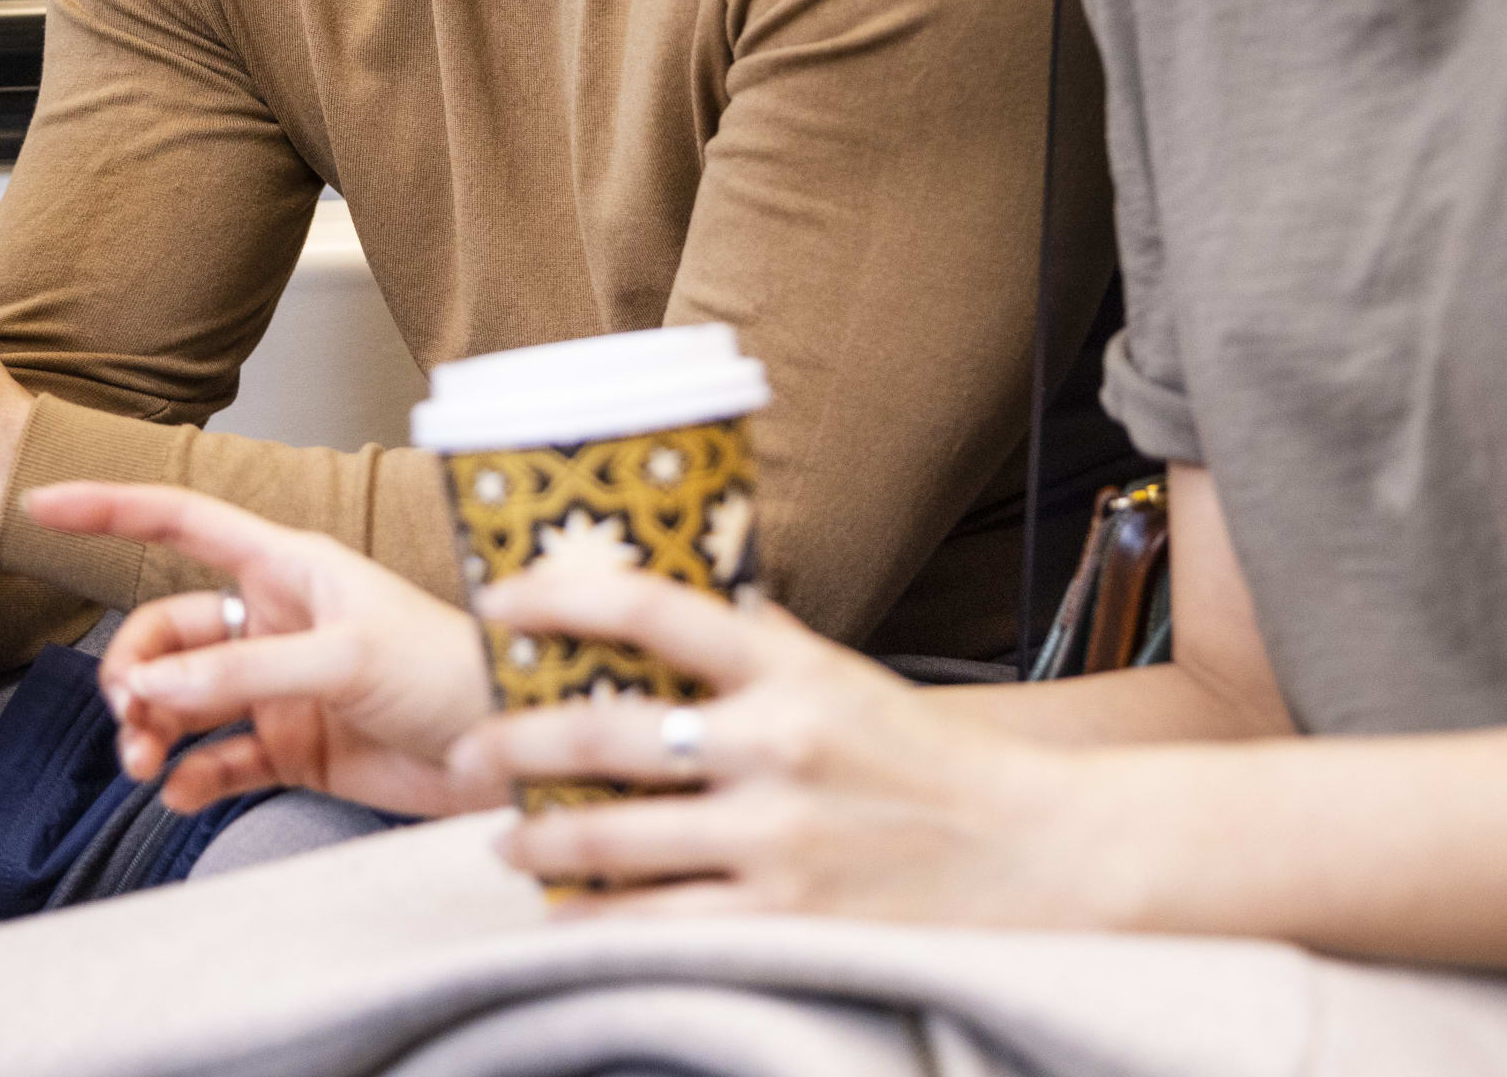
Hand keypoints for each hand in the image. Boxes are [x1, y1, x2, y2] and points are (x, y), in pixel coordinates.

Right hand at [27, 482, 494, 820]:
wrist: (511, 748)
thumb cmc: (452, 670)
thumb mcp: (344, 659)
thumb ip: (242, 673)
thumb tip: (149, 686)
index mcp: (287, 567)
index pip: (182, 521)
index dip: (110, 508)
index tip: (41, 504)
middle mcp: (275, 620)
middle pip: (167, 632)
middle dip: (135, 671)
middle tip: (130, 715)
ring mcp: (279, 685)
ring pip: (183, 699)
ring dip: (152, 729)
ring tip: (144, 764)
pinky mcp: (294, 747)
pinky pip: (217, 759)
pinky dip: (191, 776)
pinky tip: (181, 791)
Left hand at [449, 566, 1098, 921]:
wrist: (1043, 854)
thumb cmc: (934, 762)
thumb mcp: (850, 678)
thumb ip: (767, 642)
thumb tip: (693, 585)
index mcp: (790, 671)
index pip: (653, 608)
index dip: (560, 595)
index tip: (498, 603)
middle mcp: (778, 747)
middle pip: (606, 731)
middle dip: (513, 743)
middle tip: (463, 756)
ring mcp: (779, 840)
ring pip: (616, 835)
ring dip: (540, 835)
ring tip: (502, 837)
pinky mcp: (787, 921)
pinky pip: (659, 921)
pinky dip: (595, 917)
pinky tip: (562, 911)